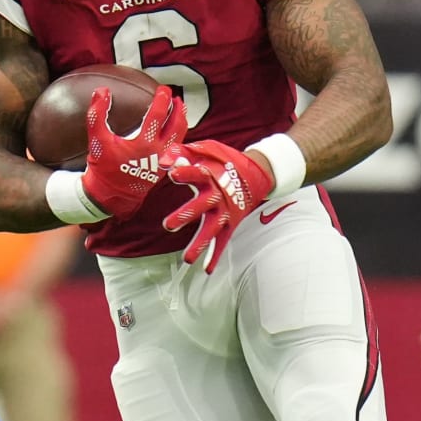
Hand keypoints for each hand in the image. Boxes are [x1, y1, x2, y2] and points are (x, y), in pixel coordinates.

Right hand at [80, 84, 186, 219]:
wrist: (109, 195)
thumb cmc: (103, 167)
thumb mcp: (96, 140)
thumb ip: (97, 114)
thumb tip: (102, 91)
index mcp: (144, 144)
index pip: (159, 115)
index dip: (162, 99)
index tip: (163, 89)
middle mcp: (158, 153)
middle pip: (177, 126)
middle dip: (178, 109)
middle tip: (175, 97)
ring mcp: (163, 162)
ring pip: (180, 138)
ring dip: (181, 121)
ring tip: (180, 110)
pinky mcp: (163, 169)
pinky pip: (177, 149)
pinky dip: (178, 136)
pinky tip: (174, 130)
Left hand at [164, 139, 274, 272]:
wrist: (257, 172)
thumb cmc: (223, 161)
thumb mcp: (206, 150)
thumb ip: (182, 153)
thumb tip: (163, 163)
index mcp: (209, 175)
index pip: (196, 173)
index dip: (185, 172)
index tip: (173, 173)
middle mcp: (217, 195)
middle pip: (201, 206)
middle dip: (185, 215)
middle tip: (168, 225)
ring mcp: (225, 211)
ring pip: (211, 230)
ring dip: (199, 244)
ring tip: (187, 259)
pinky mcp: (231, 223)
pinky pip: (223, 242)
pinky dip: (216, 255)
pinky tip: (207, 270)